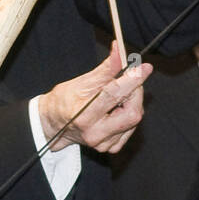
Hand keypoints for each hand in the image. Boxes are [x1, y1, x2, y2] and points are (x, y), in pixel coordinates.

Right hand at [37, 41, 151, 153]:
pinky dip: (128, 113)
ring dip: (132, 102)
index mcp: (84, 115)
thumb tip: (120, 51)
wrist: (53, 124)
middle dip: (136, 93)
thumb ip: (105, 69)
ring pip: (133, 119)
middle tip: (130, 80)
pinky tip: (116, 109)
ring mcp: (103, 144)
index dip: (132, 79)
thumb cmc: (64, 100)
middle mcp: (95, 133)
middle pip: (132, 113)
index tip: (144, 68)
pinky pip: (130, 128)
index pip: (114, 95)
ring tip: (118, 95)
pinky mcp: (110, 148)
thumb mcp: (82, 81)